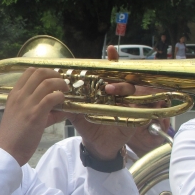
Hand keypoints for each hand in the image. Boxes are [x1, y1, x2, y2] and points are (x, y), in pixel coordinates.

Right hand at [0, 67, 67, 165]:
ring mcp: (27, 104)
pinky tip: (62, 103)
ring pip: (47, 82)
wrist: (6, 151)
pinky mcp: (35, 115)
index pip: (29, 72)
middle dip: (55, 74)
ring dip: (60, 84)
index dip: (45, 72)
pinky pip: (51, 98)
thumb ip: (38, 109)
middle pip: (39, 72)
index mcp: (14, 94)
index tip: (53, 79)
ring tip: (65, 91)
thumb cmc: (13, 136)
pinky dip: (60, 97)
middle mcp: (20, 95)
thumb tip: (59, 109)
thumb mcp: (20, 116)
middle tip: (62, 83)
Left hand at [70, 45, 136, 159]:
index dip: (113, 60)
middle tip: (107, 84)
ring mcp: (128, 105)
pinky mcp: (135, 118)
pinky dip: (138, 107)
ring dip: (123, 89)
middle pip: (125, 78)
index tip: (111, 49)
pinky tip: (132, 107)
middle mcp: (119, 94)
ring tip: (110, 91)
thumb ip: (68, 101)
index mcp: (106, 90)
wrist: (96, 145)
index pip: (111, 72)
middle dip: (118, 78)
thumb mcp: (76, 113)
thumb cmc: (88, 126)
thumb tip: (54, 92)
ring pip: (133, 91)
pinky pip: (141, 110)